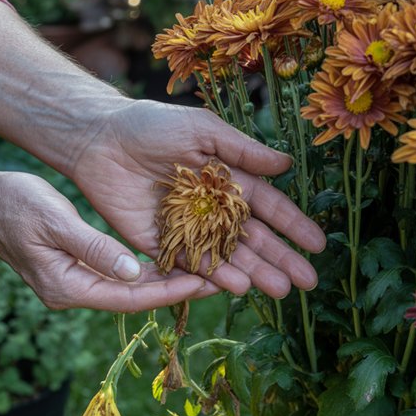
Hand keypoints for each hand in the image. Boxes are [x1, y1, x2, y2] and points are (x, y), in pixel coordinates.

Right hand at [0, 171, 216, 310]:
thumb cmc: (15, 206)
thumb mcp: (55, 221)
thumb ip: (94, 247)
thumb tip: (134, 271)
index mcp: (67, 287)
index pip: (129, 296)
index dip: (168, 290)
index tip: (202, 281)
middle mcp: (73, 292)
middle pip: (134, 297)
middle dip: (175, 288)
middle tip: (218, 278)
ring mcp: (74, 284)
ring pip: (129, 287)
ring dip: (164, 279)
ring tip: (205, 268)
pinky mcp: (76, 270)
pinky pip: (119, 274)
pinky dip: (145, 268)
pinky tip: (171, 258)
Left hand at [72, 99, 325, 297]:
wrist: (98, 140)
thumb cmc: (150, 125)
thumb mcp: (201, 129)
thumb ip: (241, 149)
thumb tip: (286, 164)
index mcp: (227, 179)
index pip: (267, 206)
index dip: (292, 225)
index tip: (317, 244)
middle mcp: (212, 208)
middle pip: (252, 238)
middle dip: (281, 259)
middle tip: (307, 282)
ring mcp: (188, 228)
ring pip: (227, 256)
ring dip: (254, 273)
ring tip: (280, 290)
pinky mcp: (160, 243)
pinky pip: (190, 263)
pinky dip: (213, 275)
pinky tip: (237, 286)